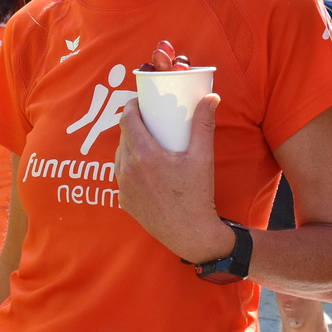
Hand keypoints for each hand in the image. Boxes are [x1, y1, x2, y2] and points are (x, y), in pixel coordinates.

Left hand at [115, 95, 231, 263]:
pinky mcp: (124, 201)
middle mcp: (129, 169)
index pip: (127, 120)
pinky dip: (130, 167)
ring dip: (129, 146)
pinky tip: (143, 168)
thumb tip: (211, 97)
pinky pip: (122, 176)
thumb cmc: (196, 195)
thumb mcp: (203, 157)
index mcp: (145, 155)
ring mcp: (124, 187)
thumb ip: (204, 125)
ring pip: (120, 156)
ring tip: (145, 143)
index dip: (131, 107)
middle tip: (148, 122)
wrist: (190, 234)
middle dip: (133, 125)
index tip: (140, 103)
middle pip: (123, 137)